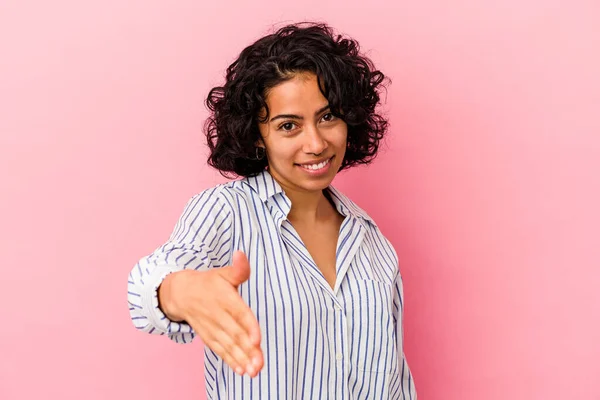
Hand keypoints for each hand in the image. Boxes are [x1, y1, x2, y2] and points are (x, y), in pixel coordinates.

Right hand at [159, 251, 262, 376]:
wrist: (179, 293)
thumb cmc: (208, 282)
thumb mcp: (222, 273)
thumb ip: (238, 269)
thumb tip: (242, 254)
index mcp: (224, 297)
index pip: (238, 313)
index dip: (248, 326)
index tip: (256, 340)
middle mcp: (217, 314)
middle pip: (234, 333)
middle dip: (247, 350)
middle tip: (259, 364)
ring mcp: (211, 327)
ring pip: (227, 345)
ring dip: (240, 359)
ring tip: (253, 371)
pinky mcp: (208, 336)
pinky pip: (219, 350)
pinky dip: (230, 360)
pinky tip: (241, 371)